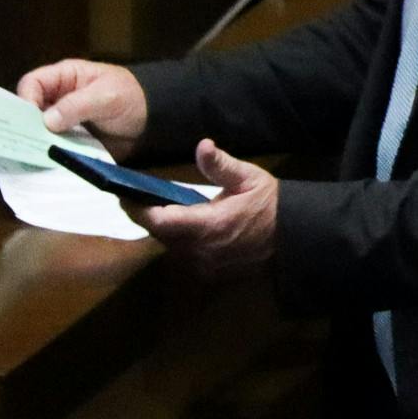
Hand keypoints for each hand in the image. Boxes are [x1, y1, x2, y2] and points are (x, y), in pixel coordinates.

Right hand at [15, 58, 147, 159]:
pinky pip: (54, 148)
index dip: (26, 99)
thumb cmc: (131, 97)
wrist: (154, 121)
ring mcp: (64, 122)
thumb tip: (46, 121)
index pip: (32, 83)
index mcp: (64, 77)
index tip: (28, 121)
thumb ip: (77, 105)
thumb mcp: (106, 96)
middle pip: (30, 109)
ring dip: (39, 143)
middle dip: (27, 125)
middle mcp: (59, 98)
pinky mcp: (71, 141)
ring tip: (36, 158)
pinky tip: (50, 165)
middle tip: (26, 144)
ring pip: (40, 131)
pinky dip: (52, 155)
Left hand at [132, 139, 277, 282]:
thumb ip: (221, 165)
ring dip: (163, 232)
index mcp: (207, 225)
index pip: (160, 221)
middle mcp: (202, 250)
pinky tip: (180, 228)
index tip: (125, 196)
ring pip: (170, 248)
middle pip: (161, 236)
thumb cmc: (269, 203)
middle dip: (149, 219)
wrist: (293, 236)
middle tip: (138, 200)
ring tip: (157, 211)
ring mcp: (206, 265)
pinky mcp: (211, 273)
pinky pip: (184, 258)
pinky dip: (178, 243)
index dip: (139, 210)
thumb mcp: (247, 177)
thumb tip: (203, 145)